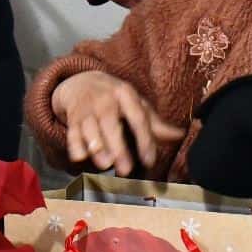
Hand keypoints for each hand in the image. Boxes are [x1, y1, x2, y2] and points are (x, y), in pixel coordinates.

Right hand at [52, 70, 185, 176]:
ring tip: (105, 164)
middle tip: (126, 170)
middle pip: (111, 124)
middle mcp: (105, 100)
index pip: (137, 117)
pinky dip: (74, 145)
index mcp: (125, 94)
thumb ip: (155, 123)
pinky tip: (80, 158)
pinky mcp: (71, 118)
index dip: (145, 139)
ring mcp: (87, 108)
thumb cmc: (114, 98)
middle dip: (118, 147)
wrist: (81, 82)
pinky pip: (72, 133)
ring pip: (90, 128)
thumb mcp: (135, 104)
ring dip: (96, 147)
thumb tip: (180, 135)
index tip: (150, 160)